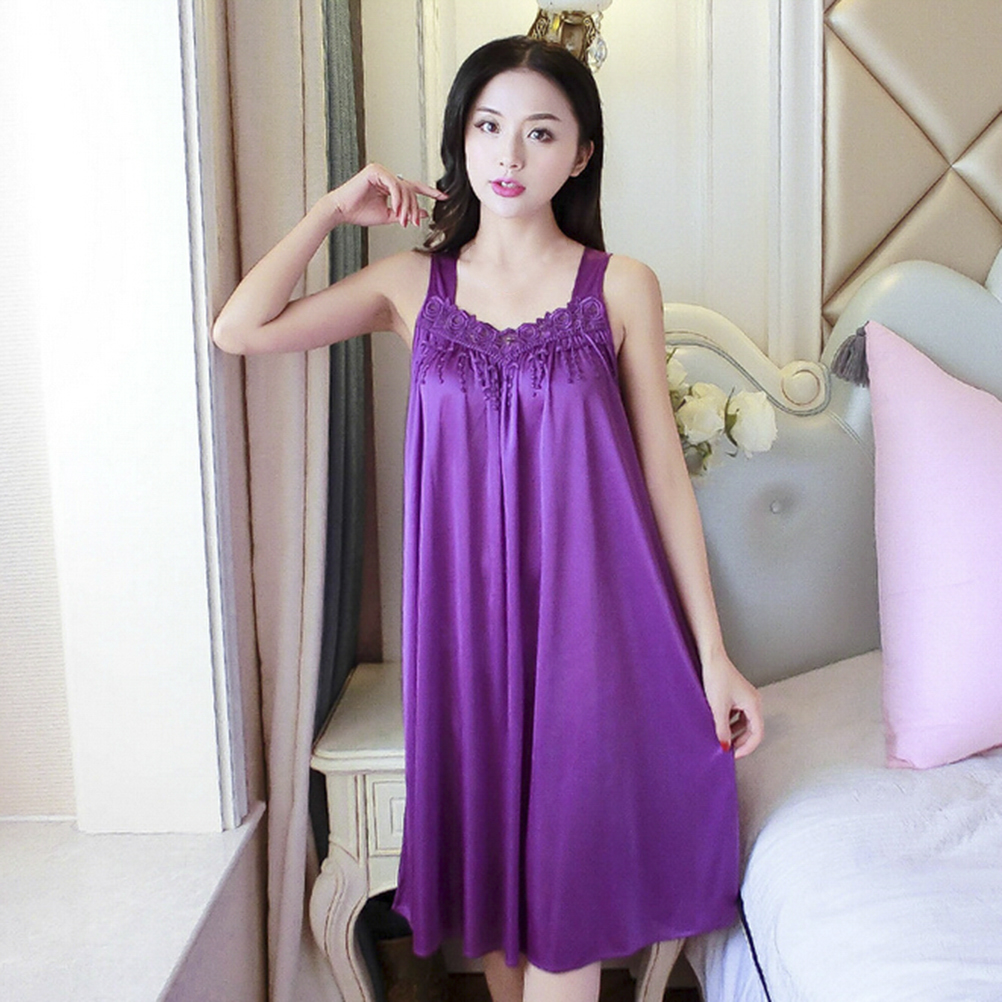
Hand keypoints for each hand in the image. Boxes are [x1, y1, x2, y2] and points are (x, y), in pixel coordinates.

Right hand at [326, 163, 445, 229]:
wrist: (341, 211)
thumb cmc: (360, 213)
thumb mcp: (388, 216)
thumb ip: (405, 213)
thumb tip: (424, 213)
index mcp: (390, 185)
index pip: (413, 187)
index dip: (429, 192)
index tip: (444, 197)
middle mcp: (387, 176)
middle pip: (411, 190)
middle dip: (414, 208)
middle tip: (413, 222)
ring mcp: (381, 171)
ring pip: (404, 188)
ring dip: (405, 207)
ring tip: (402, 220)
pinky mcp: (375, 171)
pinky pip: (394, 185)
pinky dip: (397, 199)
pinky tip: (396, 210)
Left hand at [701, 652, 763, 758]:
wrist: (711, 659)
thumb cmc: (717, 677)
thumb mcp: (717, 707)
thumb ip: (722, 729)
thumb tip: (725, 746)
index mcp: (754, 704)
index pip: (757, 733)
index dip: (747, 747)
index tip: (735, 755)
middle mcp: (754, 701)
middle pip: (754, 729)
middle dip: (742, 741)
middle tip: (729, 750)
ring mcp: (747, 698)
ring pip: (746, 722)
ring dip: (737, 732)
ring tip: (724, 739)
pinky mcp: (739, 695)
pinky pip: (740, 714)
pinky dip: (732, 723)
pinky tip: (721, 725)